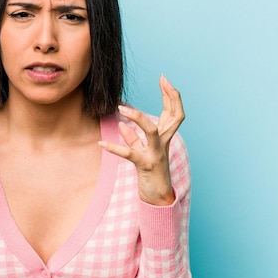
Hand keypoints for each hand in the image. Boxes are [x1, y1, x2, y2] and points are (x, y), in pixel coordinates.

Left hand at [99, 76, 184, 204]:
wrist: (158, 197)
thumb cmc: (151, 173)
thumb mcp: (143, 151)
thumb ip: (134, 137)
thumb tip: (122, 126)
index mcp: (165, 137)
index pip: (174, 112)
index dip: (171, 95)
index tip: (164, 79)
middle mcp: (164, 143)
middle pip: (176, 117)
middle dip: (171, 97)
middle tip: (163, 80)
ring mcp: (156, 153)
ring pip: (152, 131)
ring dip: (138, 118)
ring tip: (122, 108)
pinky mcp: (145, 165)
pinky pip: (129, 154)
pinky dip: (114, 148)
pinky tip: (101, 143)